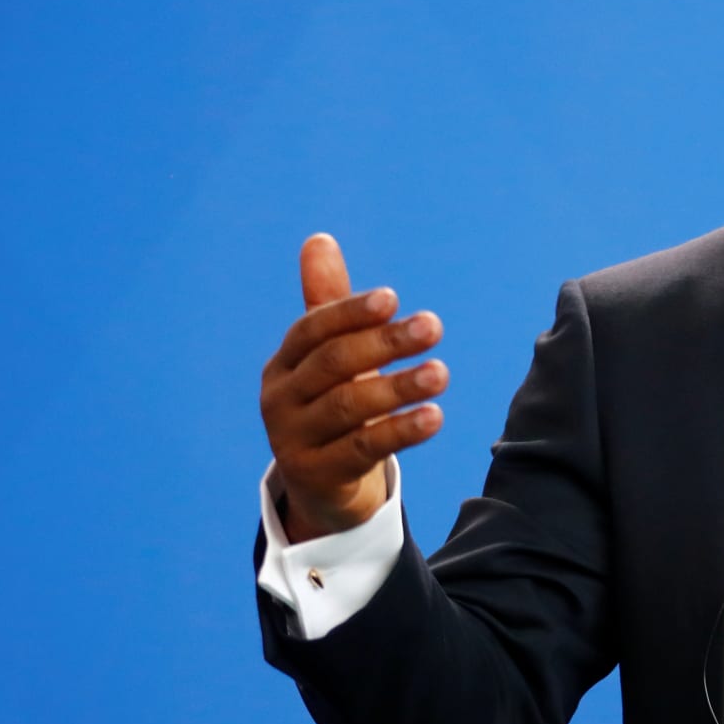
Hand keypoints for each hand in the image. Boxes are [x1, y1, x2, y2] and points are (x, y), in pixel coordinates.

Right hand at [259, 233, 447, 540]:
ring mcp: (294, 439)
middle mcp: (281, 399)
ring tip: (442, 372)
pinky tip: (435, 417)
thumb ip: (329, 303)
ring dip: (398, 387)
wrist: (322, 485)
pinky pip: (363, 449)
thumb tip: (319, 238)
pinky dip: (400, 432)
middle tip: (433, 326)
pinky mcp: (318, 475)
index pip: (313, 329)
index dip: (351, 312)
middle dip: (385, 343)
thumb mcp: (330, 357)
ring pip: (348, 406)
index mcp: (284, 363)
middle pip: (334, 364)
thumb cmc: (332, 405)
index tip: (393, 298)